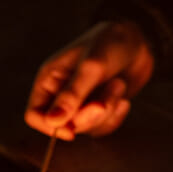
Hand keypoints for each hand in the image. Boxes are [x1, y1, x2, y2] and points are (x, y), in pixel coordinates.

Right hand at [24, 20, 154, 138]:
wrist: (138, 41)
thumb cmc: (109, 44)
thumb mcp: (90, 67)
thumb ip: (72, 94)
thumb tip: (53, 121)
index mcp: (49, 80)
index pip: (34, 114)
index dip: (50, 127)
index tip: (71, 130)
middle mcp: (61, 95)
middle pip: (65, 125)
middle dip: (89, 116)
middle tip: (105, 101)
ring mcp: (81, 103)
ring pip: (88, 127)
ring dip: (107, 110)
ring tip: (118, 85)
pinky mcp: (100, 109)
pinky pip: (104, 127)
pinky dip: (116, 115)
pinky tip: (123, 98)